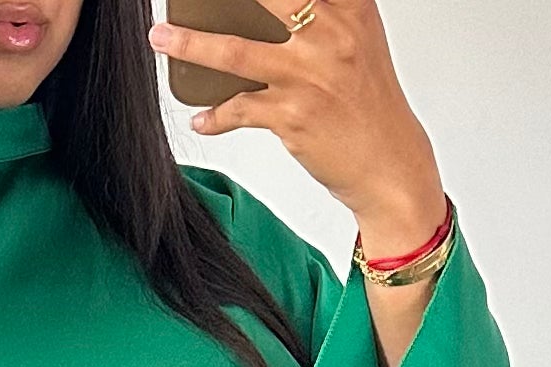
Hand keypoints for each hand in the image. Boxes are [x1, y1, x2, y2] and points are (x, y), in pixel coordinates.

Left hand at [149, 0, 445, 264]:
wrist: (391, 167)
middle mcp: (331, 33)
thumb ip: (323, 11)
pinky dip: (215, 115)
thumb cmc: (368, 104)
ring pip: (234, 51)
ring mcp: (308, 75)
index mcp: (350, 6)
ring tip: (159, 37)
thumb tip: (268, 6)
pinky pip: (238, 110)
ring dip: (189, 44)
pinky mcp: (291, 117)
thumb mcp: (358, 39)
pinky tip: (202, 117)